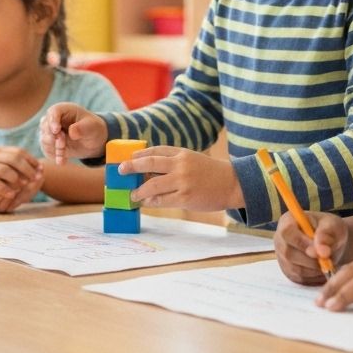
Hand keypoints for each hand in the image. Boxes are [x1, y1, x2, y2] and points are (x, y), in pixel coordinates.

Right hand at [0, 147, 43, 209]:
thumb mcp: (0, 171)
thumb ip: (16, 169)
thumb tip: (40, 169)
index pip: (18, 152)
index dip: (31, 161)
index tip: (41, 170)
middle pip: (14, 158)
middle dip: (28, 169)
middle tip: (36, 179)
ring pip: (4, 169)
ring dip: (17, 179)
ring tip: (24, 187)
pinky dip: (4, 189)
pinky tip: (12, 195)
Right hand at [39, 104, 106, 164]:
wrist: (92, 141)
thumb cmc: (92, 128)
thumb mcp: (92, 127)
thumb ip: (82, 128)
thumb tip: (72, 132)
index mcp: (64, 110)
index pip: (53, 112)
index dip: (53, 120)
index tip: (56, 130)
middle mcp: (54, 120)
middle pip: (45, 126)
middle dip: (53, 137)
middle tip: (62, 144)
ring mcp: (51, 132)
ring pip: (44, 139)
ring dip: (53, 147)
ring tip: (64, 152)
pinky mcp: (51, 145)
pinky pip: (47, 150)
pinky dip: (54, 156)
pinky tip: (62, 161)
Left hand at [122, 147, 239, 211]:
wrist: (231, 184)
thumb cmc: (210, 172)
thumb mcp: (192, 160)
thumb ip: (174, 162)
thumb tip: (149, 171)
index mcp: (182, 153)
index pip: (156, 150)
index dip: (140, 154)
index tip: (129, 157)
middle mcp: (181, 164)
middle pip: (150, 163)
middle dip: (132, 166)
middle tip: (120, 170)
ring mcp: (182, 181)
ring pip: (153, 184)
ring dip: (139, 190)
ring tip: (132, 194)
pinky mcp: (185, 197)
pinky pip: (162, 200)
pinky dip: (152, 202)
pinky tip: (147, 202)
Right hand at [274, 211, 346, 285]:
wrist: (331, 243)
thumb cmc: (330, 230)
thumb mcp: (333, 225)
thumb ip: (327, 234)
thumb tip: (322, 250)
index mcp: (288, 221)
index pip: (287, 233)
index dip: (302, 243)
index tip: (320, 251)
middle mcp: (280, 239)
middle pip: (289, 253)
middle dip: (312, 259)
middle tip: (329, 259)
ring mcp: (282, 257)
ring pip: (295, 268)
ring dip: (315, 269)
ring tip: (328, 262)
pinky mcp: (288, 271)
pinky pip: (300, 278)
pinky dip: (314, 277)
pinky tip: (323, 268)